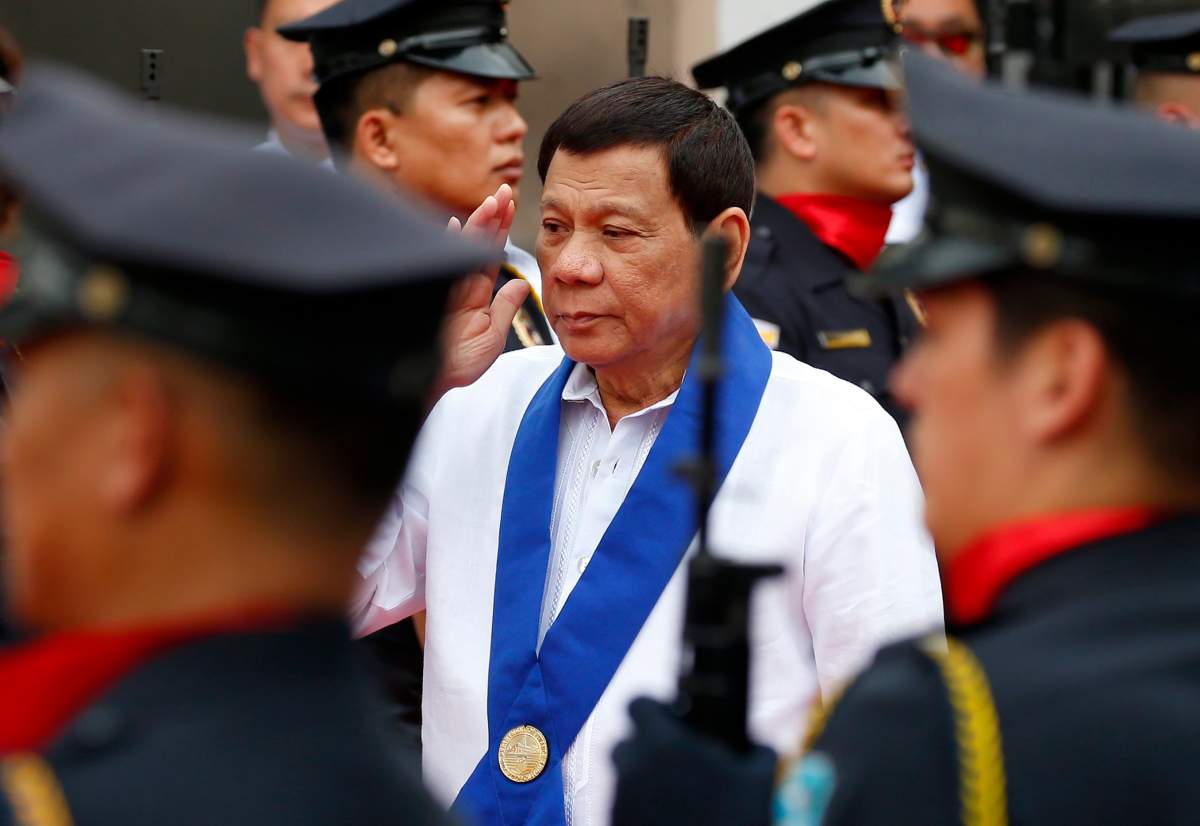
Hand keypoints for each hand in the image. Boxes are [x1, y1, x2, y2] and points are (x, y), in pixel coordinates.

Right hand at [434, 184, 530, 398]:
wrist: (427, 382)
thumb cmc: (457, 364)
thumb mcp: (491, 337)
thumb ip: (504, 309)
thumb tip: (521, 285)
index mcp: (475, 292)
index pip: (491, 254)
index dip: (502, 230)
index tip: (511, 205)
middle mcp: (460, 283)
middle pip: (478, 243)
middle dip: (492, 216)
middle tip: (504, 191)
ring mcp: (446, 286)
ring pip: (463, 247)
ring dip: (479, 223)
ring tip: (493, 202)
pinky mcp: (435, 291)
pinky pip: (442, 262)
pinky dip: (449, 244)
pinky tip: (458, 225)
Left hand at [611, 698, 776, 825]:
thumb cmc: (734, 824)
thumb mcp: (759, 784)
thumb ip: (758, 753)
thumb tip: (759, 747)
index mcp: (664, 746)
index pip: (638, 703)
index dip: (654, 709)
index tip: (672, 720)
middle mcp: (633, 768)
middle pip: (625, 742)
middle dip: (645, 748)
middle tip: (675, 762)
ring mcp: (619, 800)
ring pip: (622, 776)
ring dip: (642, 780)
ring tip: (675, 798)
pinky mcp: (614, 824)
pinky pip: (621, 806)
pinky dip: (639, 809)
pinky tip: (667, 820)